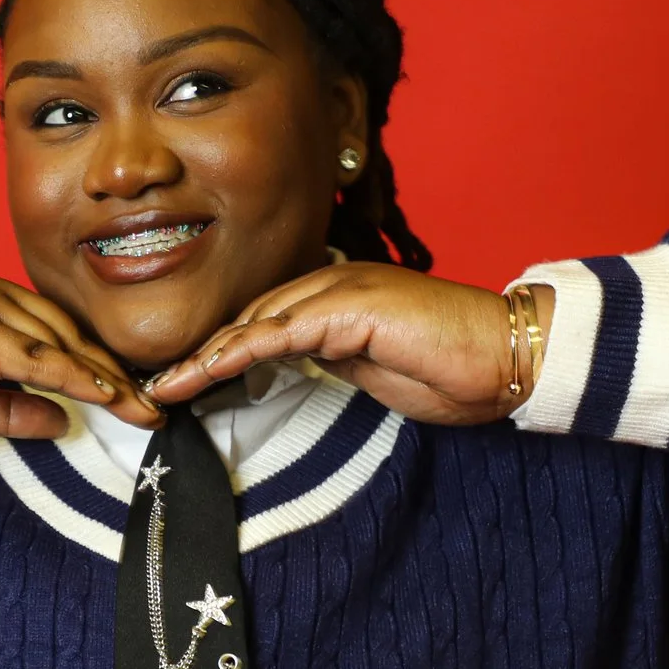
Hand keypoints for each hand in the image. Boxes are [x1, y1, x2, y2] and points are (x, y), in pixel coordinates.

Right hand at [0, 272, 161, 438]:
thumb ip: (8, 405)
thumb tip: (61, 420)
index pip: (54, 332)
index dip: (96, 364)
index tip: (131, 397)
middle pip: (69, 332)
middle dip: (116, 370)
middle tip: (157, 406)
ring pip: (61, 341)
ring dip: (108, 377)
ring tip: (145, 409)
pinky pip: (35, 356)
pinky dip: (75, 376)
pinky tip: (106, 396)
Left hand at [143, 264, 553, 426]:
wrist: (509, 356)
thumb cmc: (455, 368)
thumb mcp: (376, 369)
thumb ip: (334, 359)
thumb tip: (292, 367)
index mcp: (339, 295)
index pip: (266, 320)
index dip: (222, 350)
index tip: (185, 381)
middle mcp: (334, 282)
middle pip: (250, 316)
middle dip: (202, 352)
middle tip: (158, 387)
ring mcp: (341, 289)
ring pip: (256, 321)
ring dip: (206, 355)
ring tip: (165, 386)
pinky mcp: (351, 308)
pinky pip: (281, 332)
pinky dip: (238, 351)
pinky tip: (204, 370)